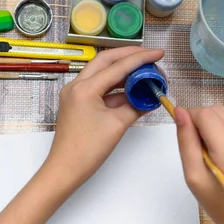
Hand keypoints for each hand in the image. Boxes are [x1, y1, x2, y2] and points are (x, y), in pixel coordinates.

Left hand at [44, 47, 163, 188]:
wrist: (65, 170)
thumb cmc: (87, 150)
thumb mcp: (117, 125)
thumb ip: (136, 106)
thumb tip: (151, 98)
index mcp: (84, 88)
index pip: (117, 66)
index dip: (141, 58)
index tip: (159, 53)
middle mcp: (76, 86)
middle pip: (105, 61)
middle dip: (129, 57)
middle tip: (150, 57)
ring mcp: (74, 94)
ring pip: (101, 74)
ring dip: (122, 72)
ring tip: (145, 73)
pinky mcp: (77, 104)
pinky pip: (98, 89)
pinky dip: (115, 88)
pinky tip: (133, 90)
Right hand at [175, 105, 223, 223]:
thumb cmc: (218, 204)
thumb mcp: (193, 176)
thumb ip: (186, 142)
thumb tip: (179, 112)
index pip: (206, 115)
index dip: (190, 118)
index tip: (184, 132)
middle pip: (217, 111)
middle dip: (201, 121)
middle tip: (197, 146)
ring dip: (214, 127)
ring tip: (212, 152)